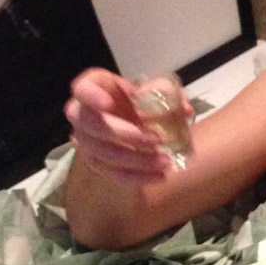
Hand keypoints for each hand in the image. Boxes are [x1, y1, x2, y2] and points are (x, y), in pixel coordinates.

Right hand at [65, 68, 182, 184]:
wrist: (133, 120)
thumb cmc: (141, 99)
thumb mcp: (155, 89)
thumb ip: (168, 94)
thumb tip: (184, 110)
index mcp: (94, 86)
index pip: (81, 90)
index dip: (91, 97)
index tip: (109, 105)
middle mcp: (81, 114)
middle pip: (92, 126)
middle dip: (124, 134)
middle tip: (155, 140)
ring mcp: (85, 141)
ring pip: (102, 153)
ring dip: (135, 160)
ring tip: (165, 162)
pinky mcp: (95, 162)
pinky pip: (111, 173)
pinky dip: (136, 177)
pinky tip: (158, 177)